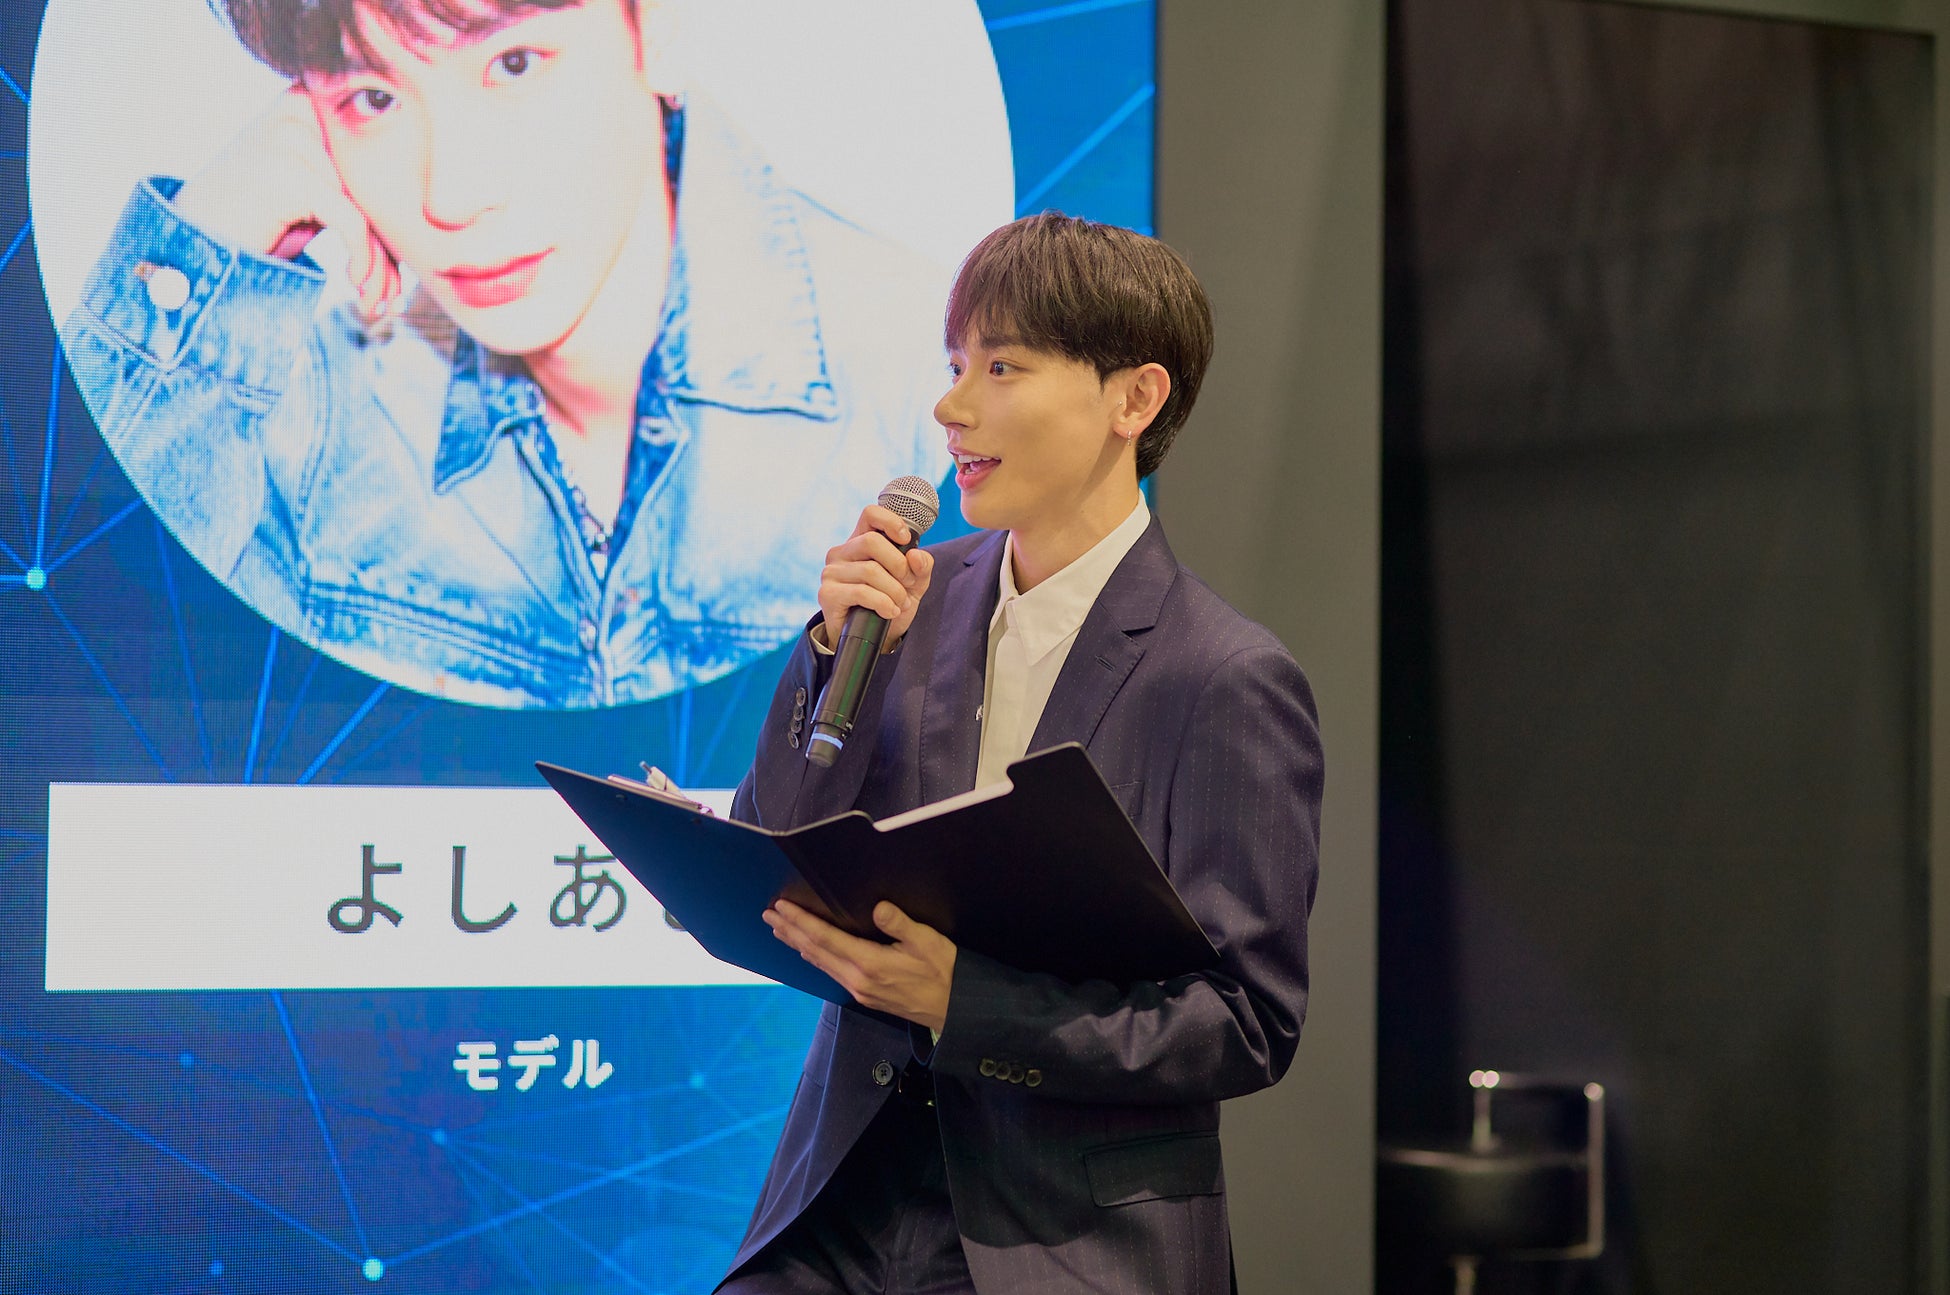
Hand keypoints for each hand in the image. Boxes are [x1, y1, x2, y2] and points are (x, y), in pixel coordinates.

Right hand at [171, 87, 399, 323]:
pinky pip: (351, 220)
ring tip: (375, 302)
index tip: (395, 273)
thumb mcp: (318, 198)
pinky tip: (356, 285)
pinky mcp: (289, 170)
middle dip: (388, 249)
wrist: (192, 241)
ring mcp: (292, 136)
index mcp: (310, 101)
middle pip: (374, 184)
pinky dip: (363, 258)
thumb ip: (362, 190)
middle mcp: (301, 108)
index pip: (375, 159)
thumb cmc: (259, 221)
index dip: (393, 219)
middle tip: (389, 297)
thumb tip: (429, 226)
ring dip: (378, 265)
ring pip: (368, 208)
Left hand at [765, 899, 955, 1032]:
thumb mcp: (927, 942)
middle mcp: (857, 979)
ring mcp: (859, 990)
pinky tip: (810, 950)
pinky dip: (815, 956)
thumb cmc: (944, 972)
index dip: (801, 921)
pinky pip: (831, 972)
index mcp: (869, 964)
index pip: (825, 938)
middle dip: (790, 931)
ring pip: (820, 963)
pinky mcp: (864, 995)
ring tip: (781, 930)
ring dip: (798, 944)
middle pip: (815, 951)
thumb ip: (900, 924)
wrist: (954, 1009)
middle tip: (769, 914)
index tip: (782, 907)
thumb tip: (877, 908)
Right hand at [817, 505, 935, 651]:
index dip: (890, 521)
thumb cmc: (891, 603)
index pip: (870, 514)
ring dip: (894, 591)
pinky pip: (861, 592)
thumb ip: (921, 567)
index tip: (905, 539)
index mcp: (861, 541)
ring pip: (870, 570)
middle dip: (899, 565)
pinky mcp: (827, 594)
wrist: (873, 639)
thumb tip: (915, 556)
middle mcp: (842, 552)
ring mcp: (832, 572)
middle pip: (872, 541)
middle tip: (908, 583)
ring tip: (900, 604)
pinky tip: (889, 612)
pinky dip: (882, 603)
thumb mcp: (913, 584)